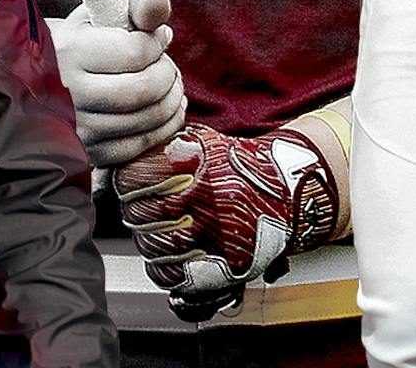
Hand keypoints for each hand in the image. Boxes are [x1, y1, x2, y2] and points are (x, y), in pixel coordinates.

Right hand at [47, 0, 185, 167]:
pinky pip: (140, 146)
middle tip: (165, 64)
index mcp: (70, 52)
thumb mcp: (103, 13)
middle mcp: (69, 94)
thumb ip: (137, 4)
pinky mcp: (89, 153)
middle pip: (144, 90)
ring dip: (171, 99)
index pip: (135, 52)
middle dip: (168, 74)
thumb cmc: (84, 39)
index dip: (157, 43)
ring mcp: (78, 128)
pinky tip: (164, 108)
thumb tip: (160, 2)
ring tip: (167, 83)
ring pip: (147, 119)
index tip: (159, 37)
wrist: (45, 79)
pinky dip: (164, 126)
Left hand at [113, 122, 344, 321]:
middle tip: (146, 209)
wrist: (288, 192)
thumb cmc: (243, 167)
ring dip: (149, 238)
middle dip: (137, 212)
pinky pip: (168, 273)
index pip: (131, 179)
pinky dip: (162, 266)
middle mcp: (200, 200)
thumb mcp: (205, 143)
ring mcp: (209, 235)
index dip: (128, 184)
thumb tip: (127, 165)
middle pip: (137, 214)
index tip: (132, 186)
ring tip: (162, 229)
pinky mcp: (217, 264)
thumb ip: (166, 151)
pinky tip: (170, 254)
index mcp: (193, 166)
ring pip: (149, 245)